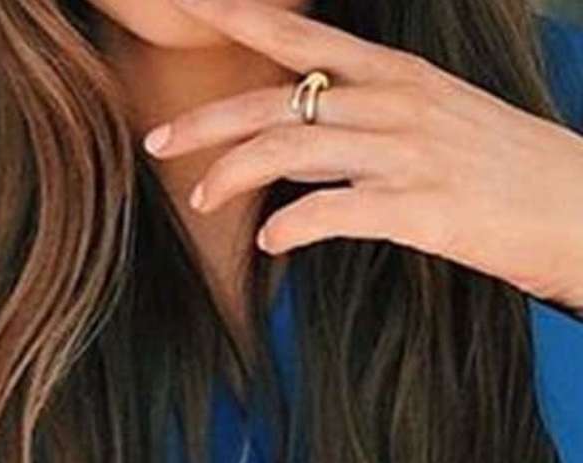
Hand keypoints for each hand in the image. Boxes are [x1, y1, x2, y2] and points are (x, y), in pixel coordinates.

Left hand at [147, 0, 582, 311]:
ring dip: (231, 176)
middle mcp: (395, 104)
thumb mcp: (431, 119)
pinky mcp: (421, 208)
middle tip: (157, 144)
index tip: (188, 3)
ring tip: (202, 201)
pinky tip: (269, 242)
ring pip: (289, 149)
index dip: (239, 17)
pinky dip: (288, 228)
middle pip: (275, 101)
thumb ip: (356, 122)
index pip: (301, 37)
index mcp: (395, 75)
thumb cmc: (502, 166)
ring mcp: (407, 153)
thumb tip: (289, 140)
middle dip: (205, 123)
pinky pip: (330, 212)